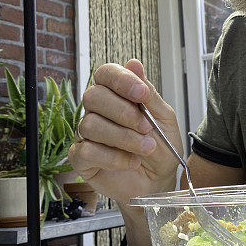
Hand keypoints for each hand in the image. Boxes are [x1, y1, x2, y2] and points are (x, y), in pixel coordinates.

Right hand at [68, 59, 180, 207]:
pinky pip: (87, 151)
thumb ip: (148, 94)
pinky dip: (114, 157)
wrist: (159, 182)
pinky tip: (132, 162)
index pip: (105, 74)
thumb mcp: (164, 118)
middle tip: (147, 128)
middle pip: (93, 96)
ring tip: (146, 148)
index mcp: (116, 95)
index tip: (141, 94)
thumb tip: (134, 63)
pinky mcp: (81, 158)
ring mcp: (86, 134)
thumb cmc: (161, 148)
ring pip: (91, 125)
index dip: (121, 80)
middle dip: (124, 113)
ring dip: (124, 137)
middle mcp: (97, 111)